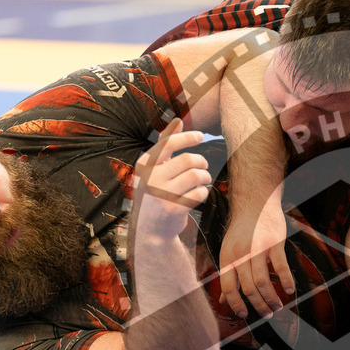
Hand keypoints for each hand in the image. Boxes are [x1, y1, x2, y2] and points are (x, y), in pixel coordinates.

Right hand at [133, 118, 210, 241]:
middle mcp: (150, 178)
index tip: (201, 136)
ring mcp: (161, 194)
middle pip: (188, 160)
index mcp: (144, 165)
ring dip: (205, 177)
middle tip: (203, 167)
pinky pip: (199, 193)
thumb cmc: (155, 192)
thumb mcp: (154, 168)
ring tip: (203, 180)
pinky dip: (203, 192)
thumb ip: (164, 144)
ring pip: (196, 176)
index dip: (188, 137)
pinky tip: (199, 194)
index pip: (168, 143)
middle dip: (201, 162)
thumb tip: (178, 120)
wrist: (149, 229)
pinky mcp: (173, 209)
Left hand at [219, 199, 293, 318]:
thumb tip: (223, 300)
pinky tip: (290, 290)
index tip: (244, 315)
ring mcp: (258, 249)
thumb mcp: (229, 251)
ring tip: (277, 307)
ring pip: (263, 282)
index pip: (228, 287)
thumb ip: (229, 276)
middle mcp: (241, 254)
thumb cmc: (242, 230)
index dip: (235, 304)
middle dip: (259, 306)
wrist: (255, 202)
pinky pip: (281, 266)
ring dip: (271, 299)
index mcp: (227, 258)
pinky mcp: (275, 243)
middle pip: (248, 289)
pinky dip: (286, 281)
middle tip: (267, 314)